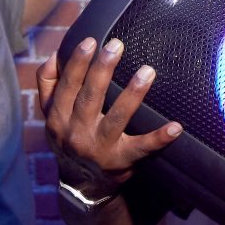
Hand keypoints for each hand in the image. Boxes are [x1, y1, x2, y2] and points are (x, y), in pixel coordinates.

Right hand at [36, 37, 180, 200]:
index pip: (67, 86)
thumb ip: (49, 85)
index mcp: (58, 118)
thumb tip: (54, 54)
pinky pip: (142, 148)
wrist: (81, 184)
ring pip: (117, 118)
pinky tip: (175, 127)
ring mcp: (100, 149)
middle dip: (103, 70)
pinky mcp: (122, 162)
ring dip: (133, 95)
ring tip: (147, 72)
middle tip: (117, 45)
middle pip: (90, 97)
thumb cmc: (69, 138)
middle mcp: (76, 133)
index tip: (91, 40)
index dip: (78, 63)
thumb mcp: (52, 114)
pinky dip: (159, 138)